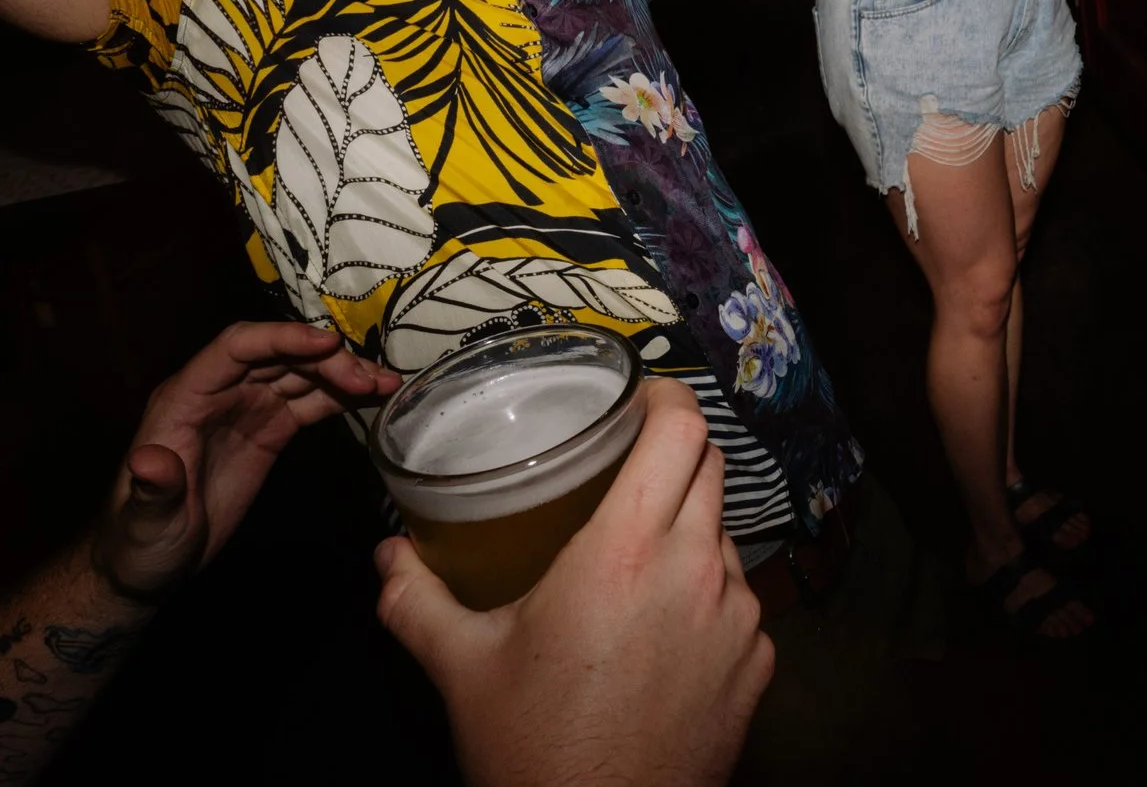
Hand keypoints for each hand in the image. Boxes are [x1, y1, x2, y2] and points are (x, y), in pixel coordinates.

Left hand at [93, 320, 396, 599]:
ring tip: (388, 383)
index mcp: (186, 399)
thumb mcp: (146, 522)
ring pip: (301, 373)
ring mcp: (247, 407)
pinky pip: (310, 400)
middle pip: (279, 355)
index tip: (328, 345)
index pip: (236, 348)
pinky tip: (374, 397)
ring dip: (344, 373)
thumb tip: (150, 462)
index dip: (282, 339)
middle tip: (371, 380)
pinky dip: (343, 396)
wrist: (153, 564)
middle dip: (327, 360)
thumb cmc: (140, 542)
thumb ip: (152, 491)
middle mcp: (220, 392)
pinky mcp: (269, 429)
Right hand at [375, 379, 772, 786]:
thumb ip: (415, 598)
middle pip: (708, 470)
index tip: (644, 395)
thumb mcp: (460, 666)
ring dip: (687, 534)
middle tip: (628, 468)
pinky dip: (707, 600)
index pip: (680, 431)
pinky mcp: (758, 663)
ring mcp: (740, 618)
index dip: (668, 398)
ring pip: (724, 538)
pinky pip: (740, 603)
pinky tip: (661, 633)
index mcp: (627, 552)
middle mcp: (697, 571)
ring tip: (635, 562)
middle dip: (672, 457)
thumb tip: (387, 555)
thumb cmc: (534, 750)